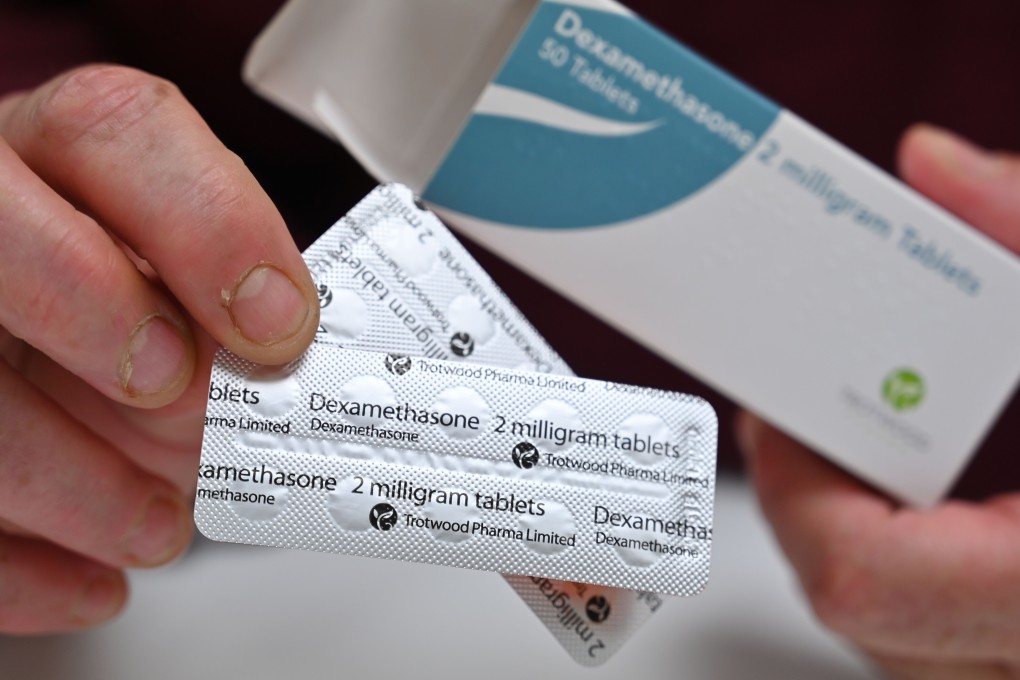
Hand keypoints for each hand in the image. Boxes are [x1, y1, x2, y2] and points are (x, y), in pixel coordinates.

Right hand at [0, 65, 319, 633]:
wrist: (39, 314)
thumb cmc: (132, 292)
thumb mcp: (187, 269)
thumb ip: (231, 296)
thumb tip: (303, 371)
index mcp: (60, 155)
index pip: (118, 131)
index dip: (211, 228)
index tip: (277, 325)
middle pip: (7, 235)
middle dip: (109, 326)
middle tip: (192, 410)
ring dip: (73, 479)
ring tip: (156, 526)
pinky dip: (24, 567)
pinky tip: (92, 581)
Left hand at [737, 125, 1019, 677]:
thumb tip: (935, 167)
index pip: (865, 581)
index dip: (796, 490)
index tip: (784, 410)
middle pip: (862, 609)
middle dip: (813, 499)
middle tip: (806, 412)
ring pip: (896, 637)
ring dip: (856, 534)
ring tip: (857, 442)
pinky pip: (943, 637)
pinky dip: (914, 562)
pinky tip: (926, 492)